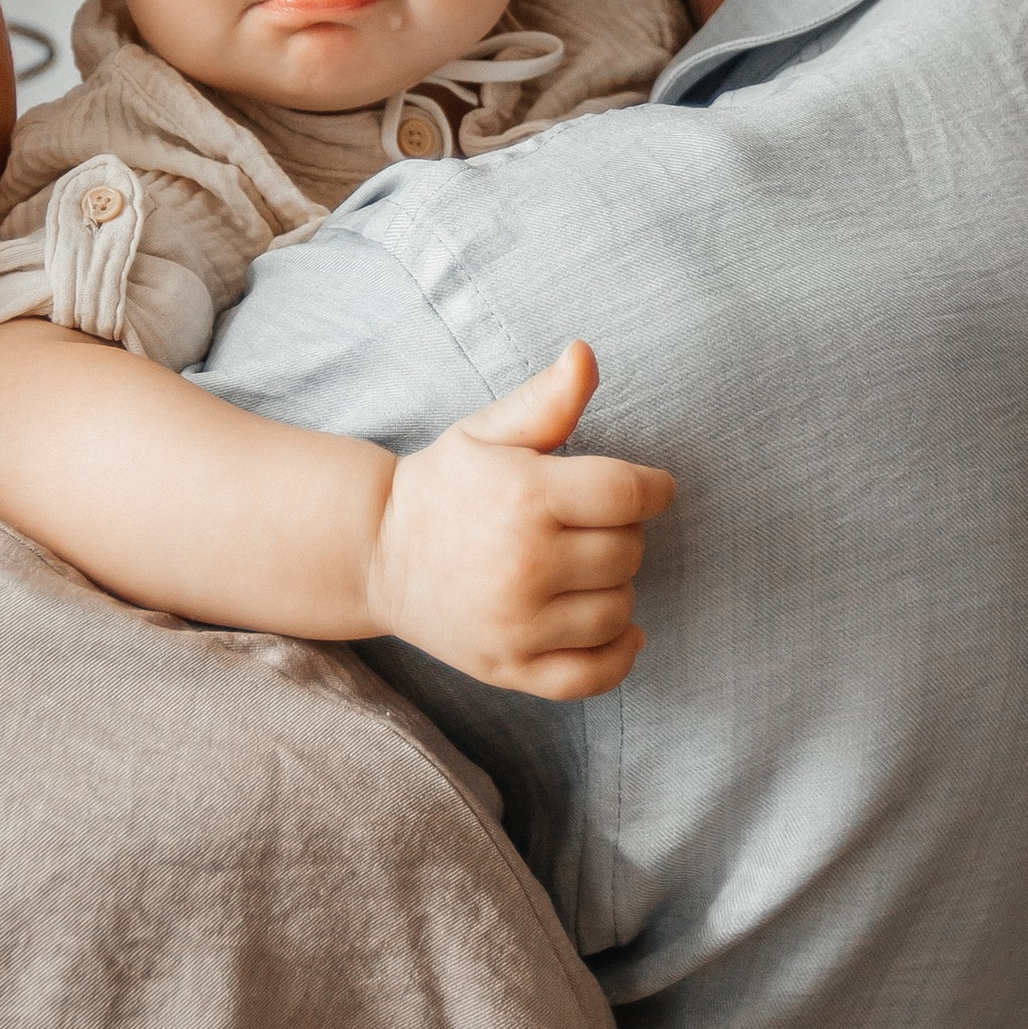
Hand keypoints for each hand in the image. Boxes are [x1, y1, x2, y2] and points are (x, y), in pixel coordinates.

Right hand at [366, 342, 673, 700]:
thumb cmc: (443, 486)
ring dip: (614, 587)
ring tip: (582, 568)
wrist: (374, 554)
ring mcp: (517, 623)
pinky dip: (619, 655)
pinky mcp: (510, 667)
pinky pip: (593, 675)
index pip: (630, 495)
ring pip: (619, 610)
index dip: (653, 489)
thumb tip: (586, 353)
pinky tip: (616, 628)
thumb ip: (546, 399)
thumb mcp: (487, 431)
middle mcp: (524, 563)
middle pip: (628, 552)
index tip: (650, 489)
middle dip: (620, 533)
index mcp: (525, 496)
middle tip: (587, 525)